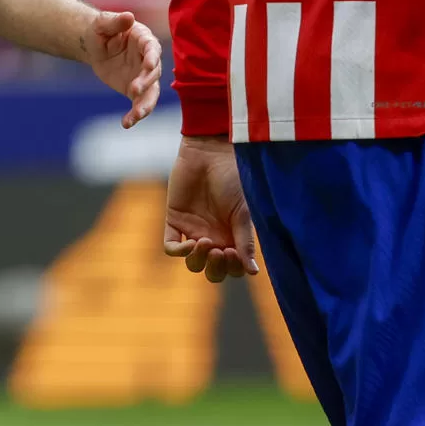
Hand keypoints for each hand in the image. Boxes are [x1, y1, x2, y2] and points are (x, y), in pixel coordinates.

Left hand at [83, 10, 162, 127]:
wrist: (94, 46)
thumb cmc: (99, 30)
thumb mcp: (102, 23)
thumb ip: (115, 21)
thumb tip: (129, 16)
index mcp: (144, 39)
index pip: (152, 48)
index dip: (152, 57)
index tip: (149, 66)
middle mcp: (148, 59)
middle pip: (153, 73)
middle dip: (146, 82)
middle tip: (133, 89)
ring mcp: (144, 76)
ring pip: (151, 93)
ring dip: (146, 105)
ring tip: (136, 116)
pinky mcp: (135, 90)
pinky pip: (138, 104)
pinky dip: (135, 115)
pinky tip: (127, 123)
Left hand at [163, 135, 258, 282]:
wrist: (210, 153)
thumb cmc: (233, 178)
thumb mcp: (243, 212)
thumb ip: (246, 241)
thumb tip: (253, 272)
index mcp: (233, 237)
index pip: (232, 268)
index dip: (233, 268)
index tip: (234, 252)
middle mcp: (214, 238)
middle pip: (212, 271)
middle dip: (216, 269)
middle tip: (220, 250)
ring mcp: (194, 230)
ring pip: (192, 263)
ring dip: (198, 260)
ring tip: (206, 242)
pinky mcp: (174, 220)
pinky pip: (171, 247)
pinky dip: (179, 251)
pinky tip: (191, 242)